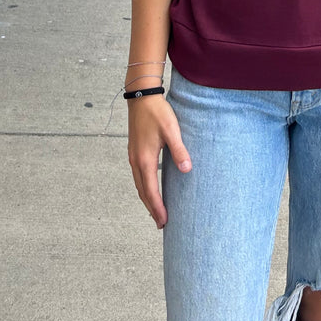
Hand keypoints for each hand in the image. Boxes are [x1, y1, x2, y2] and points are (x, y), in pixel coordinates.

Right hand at [127, 95, 190, 228]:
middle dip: (151, 208)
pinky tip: (151, 187)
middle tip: (160, 224)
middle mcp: (136, 161)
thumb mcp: (171, 130)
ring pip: (139, 184)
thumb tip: (187, 170)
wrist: (141, 96)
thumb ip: (179, 150)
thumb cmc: (157, 112)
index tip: (163, 222)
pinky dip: (144, 187)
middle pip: (142, 191)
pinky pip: (138, 176)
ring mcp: (133, 156)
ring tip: (155, 211)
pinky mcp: (134, 151)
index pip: (151, 191)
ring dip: (147, 199)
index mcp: (145, 159)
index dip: (157, 207)